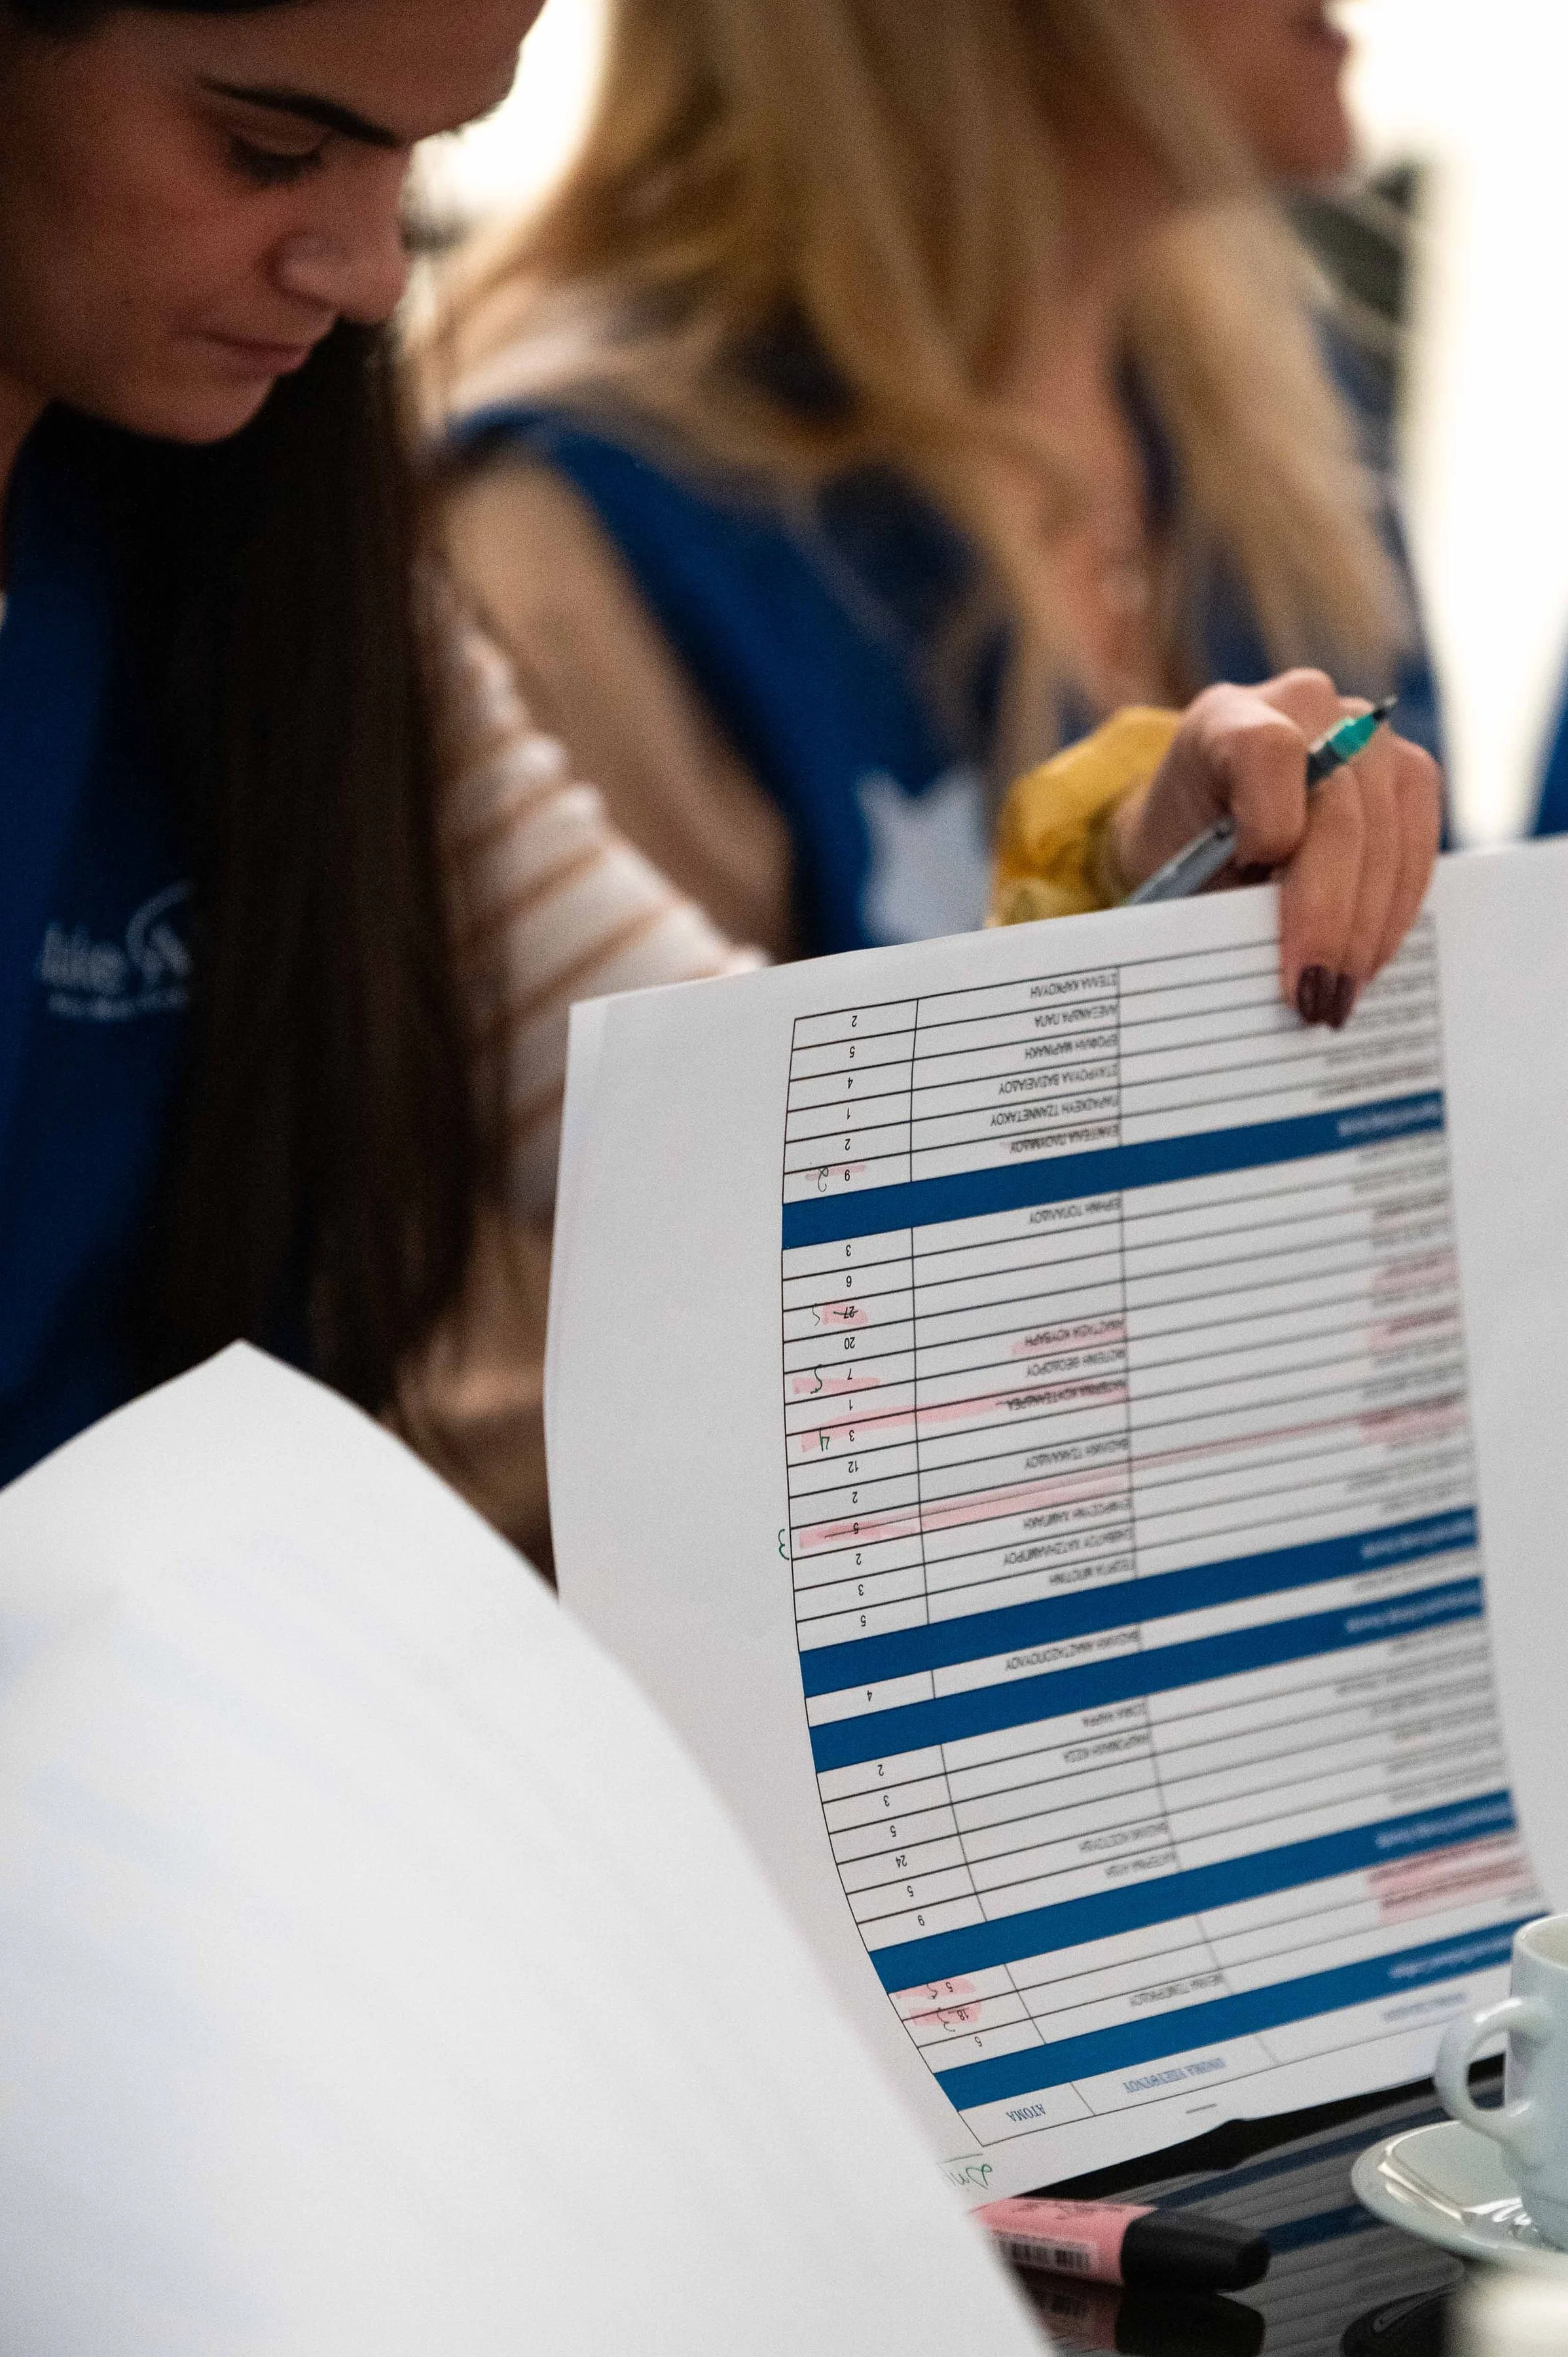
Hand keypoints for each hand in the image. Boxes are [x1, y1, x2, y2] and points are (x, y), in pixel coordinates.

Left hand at [1109, 670, 1442, 1025]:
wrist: (1200, 815)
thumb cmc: (1181, 846)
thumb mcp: (1178, 871)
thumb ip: (1224, 901)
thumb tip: (1281, 973)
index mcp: (1227, 718)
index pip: (1269, 752)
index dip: (1271, 820)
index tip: (1257, 881)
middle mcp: (1305, 707)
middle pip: (1339, 811)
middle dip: (1330, 917)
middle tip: (1315, 997)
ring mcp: (1367, 732)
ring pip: (1387, 833)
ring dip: (1368, 928)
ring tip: (1342, 996)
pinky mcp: (1406, 770)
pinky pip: (1418, 842)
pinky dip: (1394, 911)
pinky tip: (1368, 961)